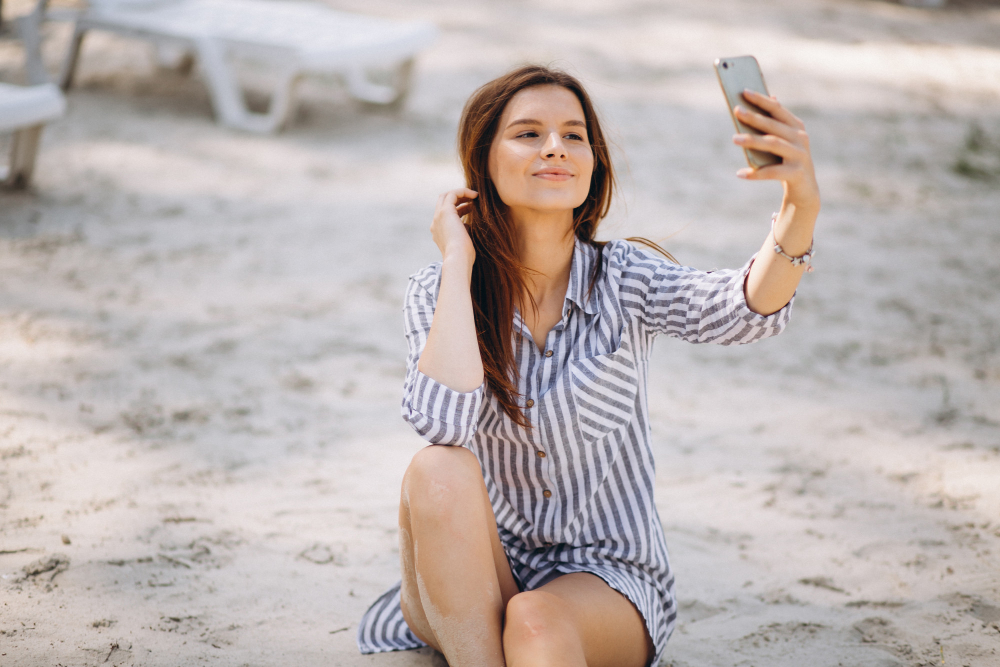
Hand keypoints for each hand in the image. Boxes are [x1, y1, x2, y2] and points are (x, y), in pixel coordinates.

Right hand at [431, 188, 477, 265]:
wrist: (458, 259)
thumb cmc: (464, 256)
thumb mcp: (463, 241)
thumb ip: (463, 231)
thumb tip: (468, 224)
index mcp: (438, 231)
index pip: (445, 213)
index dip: (459, 208)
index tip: (471, 208)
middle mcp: (435, 223)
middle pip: (442, 202)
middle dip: (457, 198)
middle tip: (472, 199)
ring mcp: (438, 217)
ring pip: (446, 196)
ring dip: (461, 194)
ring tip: (475, 196)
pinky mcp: (445, 212)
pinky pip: (453, 194)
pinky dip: (463, 192)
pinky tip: (475, 195)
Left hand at [732, 90, 819, 213]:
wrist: (804, 189)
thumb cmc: (786, 161)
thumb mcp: (781, 141)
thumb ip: (773, 124)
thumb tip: (768, 98)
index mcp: (796, 126)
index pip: (777, 109)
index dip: (762, 100)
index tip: (744, 92)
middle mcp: (801, 138)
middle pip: (774, 125)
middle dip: (754, 117)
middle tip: (737, 111)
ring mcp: (800, 155)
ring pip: (773, 144)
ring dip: (753, 140)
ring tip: (734, 138)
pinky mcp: (797, 173)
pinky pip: (773, 172)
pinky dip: (756, 173)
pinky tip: (740, 174)